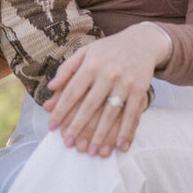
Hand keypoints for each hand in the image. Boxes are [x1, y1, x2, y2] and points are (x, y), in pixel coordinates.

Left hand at [43, 24, 167, 155]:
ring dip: (101, 135)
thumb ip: (66, 69)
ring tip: (93, 151)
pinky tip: (121, 146)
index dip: (60, 110)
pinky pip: (132, 114)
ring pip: (111, 113)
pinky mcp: (140, 89)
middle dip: (78, 127)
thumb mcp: (85, 52)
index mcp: (90, 65)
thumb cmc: (108, 50)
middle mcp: (107, 74)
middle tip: (69, 144)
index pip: (71, 92)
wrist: (141, 41)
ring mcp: (125, 82)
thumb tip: (50, 87)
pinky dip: (127, 131)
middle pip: (89, 106)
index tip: (52, 127)